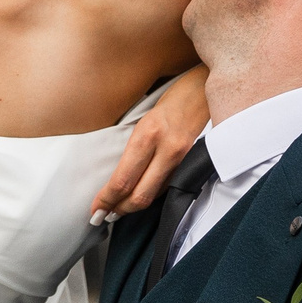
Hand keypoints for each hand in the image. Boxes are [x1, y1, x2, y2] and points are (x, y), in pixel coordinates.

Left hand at [91, 66, 209, 223]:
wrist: (207, 86)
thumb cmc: (172, 97)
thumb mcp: (145, 118)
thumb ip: (134, 145)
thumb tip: (118, 174)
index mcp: (147, 135)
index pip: (123, 179)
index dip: (107, 199)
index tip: (94, 209)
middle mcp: (166, 149)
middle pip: (140, 195)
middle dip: (119, 210)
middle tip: (102, 216)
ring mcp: (183, 157)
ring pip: (155, 194)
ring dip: (134, 206)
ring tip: (117, 210)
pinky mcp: (193, 160)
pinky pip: (169, 185)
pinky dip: (152, 194)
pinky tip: (140, 195)